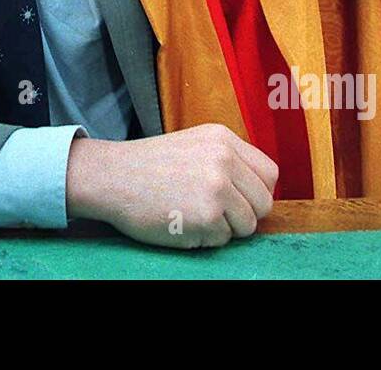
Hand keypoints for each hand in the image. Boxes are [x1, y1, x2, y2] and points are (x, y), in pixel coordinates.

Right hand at [65, 123, 277, 248]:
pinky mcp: (207, 217)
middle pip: (263, 202)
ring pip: (246, 225)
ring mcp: (217, 188)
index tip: (238, 199)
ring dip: (224, 228)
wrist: (111, 177)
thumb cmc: (148, 166)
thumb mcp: (193, 144)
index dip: (256, 192)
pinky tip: (181, 223)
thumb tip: (257, 189)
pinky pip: (223, 240)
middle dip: (244, 214)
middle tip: (214, 214)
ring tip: (192, 215)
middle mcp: (224, 160)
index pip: (269, 174)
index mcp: (223, 139)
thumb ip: (227, 160)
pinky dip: (204, 239)